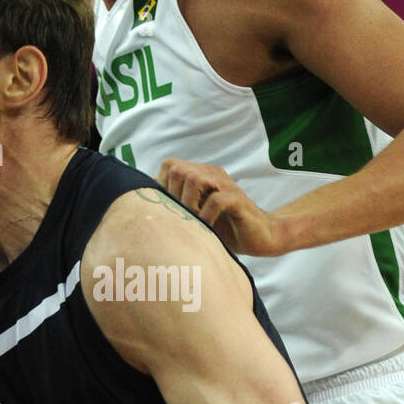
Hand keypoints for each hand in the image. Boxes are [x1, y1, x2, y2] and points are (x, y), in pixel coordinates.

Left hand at [157, 158, 279, 255]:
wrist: (261, 236)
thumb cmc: (225, 228)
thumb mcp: (194, 216)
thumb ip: (175, 207)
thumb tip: (142, 208)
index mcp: (200, 174)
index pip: (169, 166)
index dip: (161, 187)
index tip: (166, 210)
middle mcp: (212, 174)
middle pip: (177, 170)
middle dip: (173, 196)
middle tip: (180, 218)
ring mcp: (226, 184)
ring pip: (194, 179)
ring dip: (188, 204)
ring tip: (192, 222)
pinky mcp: (238, 199)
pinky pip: (216, 200)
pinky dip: (206, 216)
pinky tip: (207, 228)